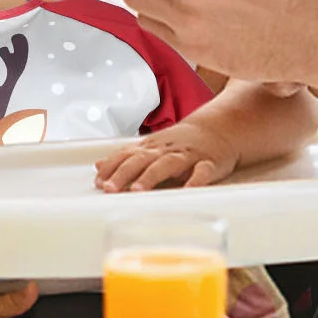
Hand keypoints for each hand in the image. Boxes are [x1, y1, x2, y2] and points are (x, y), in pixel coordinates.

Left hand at [94, 118, 239, 192]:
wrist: (219, 128)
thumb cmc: (182, 142)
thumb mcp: (151, 146)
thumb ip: (126, 157)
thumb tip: (98, 166)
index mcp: (152, 147)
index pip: (127, 155)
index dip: (112, 168)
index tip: (98, 182)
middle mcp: (166, 150)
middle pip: (142, 160)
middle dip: (124, 174)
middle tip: (110, 189)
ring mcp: (188, 156)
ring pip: (167, 164)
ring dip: (151, 176)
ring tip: (138, 190)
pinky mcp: (209, 163)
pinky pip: (202, 171)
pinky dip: (196, 180)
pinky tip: (188, 189)